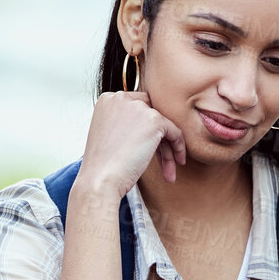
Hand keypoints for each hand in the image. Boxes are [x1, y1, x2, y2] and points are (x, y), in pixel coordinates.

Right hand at [74, 89, 188, 200]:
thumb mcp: (109, 135)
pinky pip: (174, 131)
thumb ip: (125, 124)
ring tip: (169, 171)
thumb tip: (149, 127)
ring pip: (163, 125)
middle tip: (162, 160)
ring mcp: (137, 107)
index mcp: (107, 100)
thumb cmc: (102, 166)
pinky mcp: (153, 120)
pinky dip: (178, 147)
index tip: (148, 149)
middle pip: (151, 114)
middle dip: (158, 138)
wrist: (100, 181)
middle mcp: (121, 98)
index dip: (144, 129)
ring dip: (167, 149)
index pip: (136, 107)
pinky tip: (177, 162)